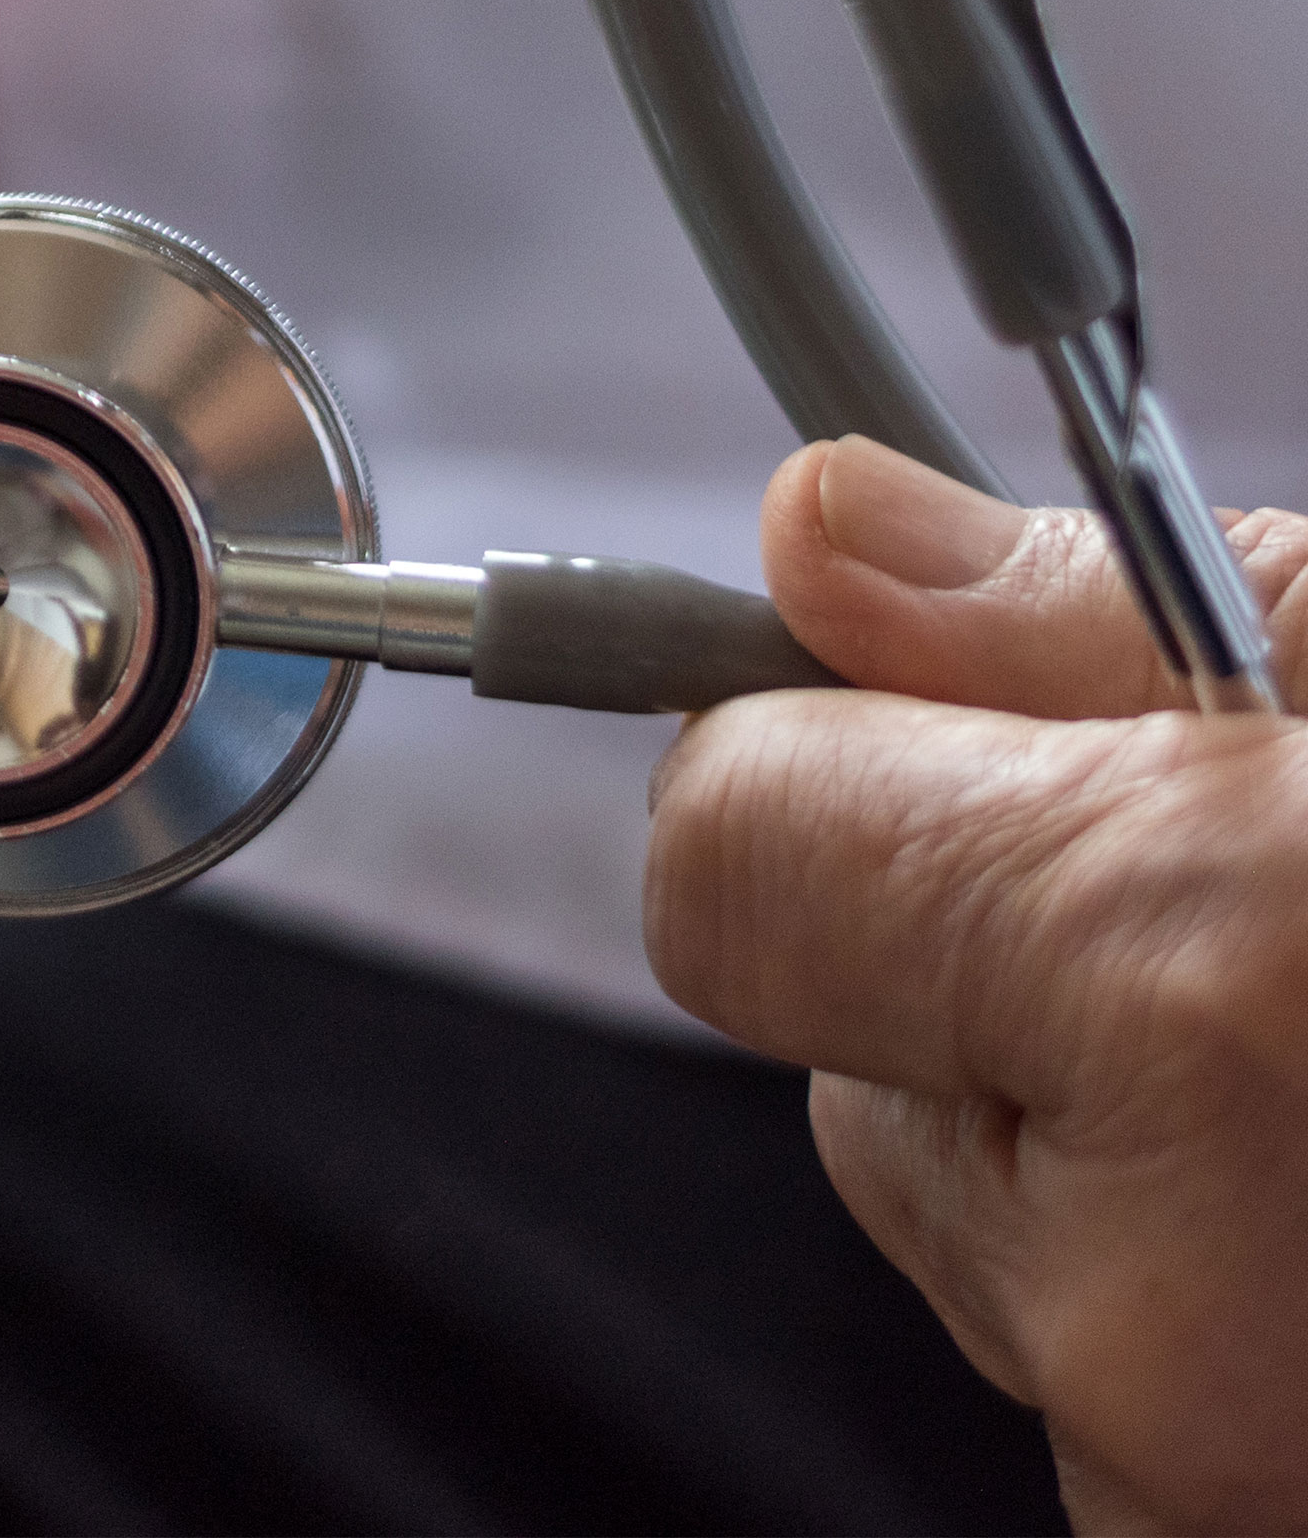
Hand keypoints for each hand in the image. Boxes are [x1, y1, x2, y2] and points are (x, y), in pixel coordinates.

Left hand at [647, 435, 1307, 1532]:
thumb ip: (1101, 618)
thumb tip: (827, 536)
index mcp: (1197, 998)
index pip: (720, 852)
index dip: (824, 758)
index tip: (892, 712)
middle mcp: (1163, 1300)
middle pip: (842, 1060)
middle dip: (1006, 968)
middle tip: (1257, 921)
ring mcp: (1200, 1470)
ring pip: (984, 1220)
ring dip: (1120, 1139)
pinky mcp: (1216, 1530)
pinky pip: (1097, 1359)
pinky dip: (1192, 1275)